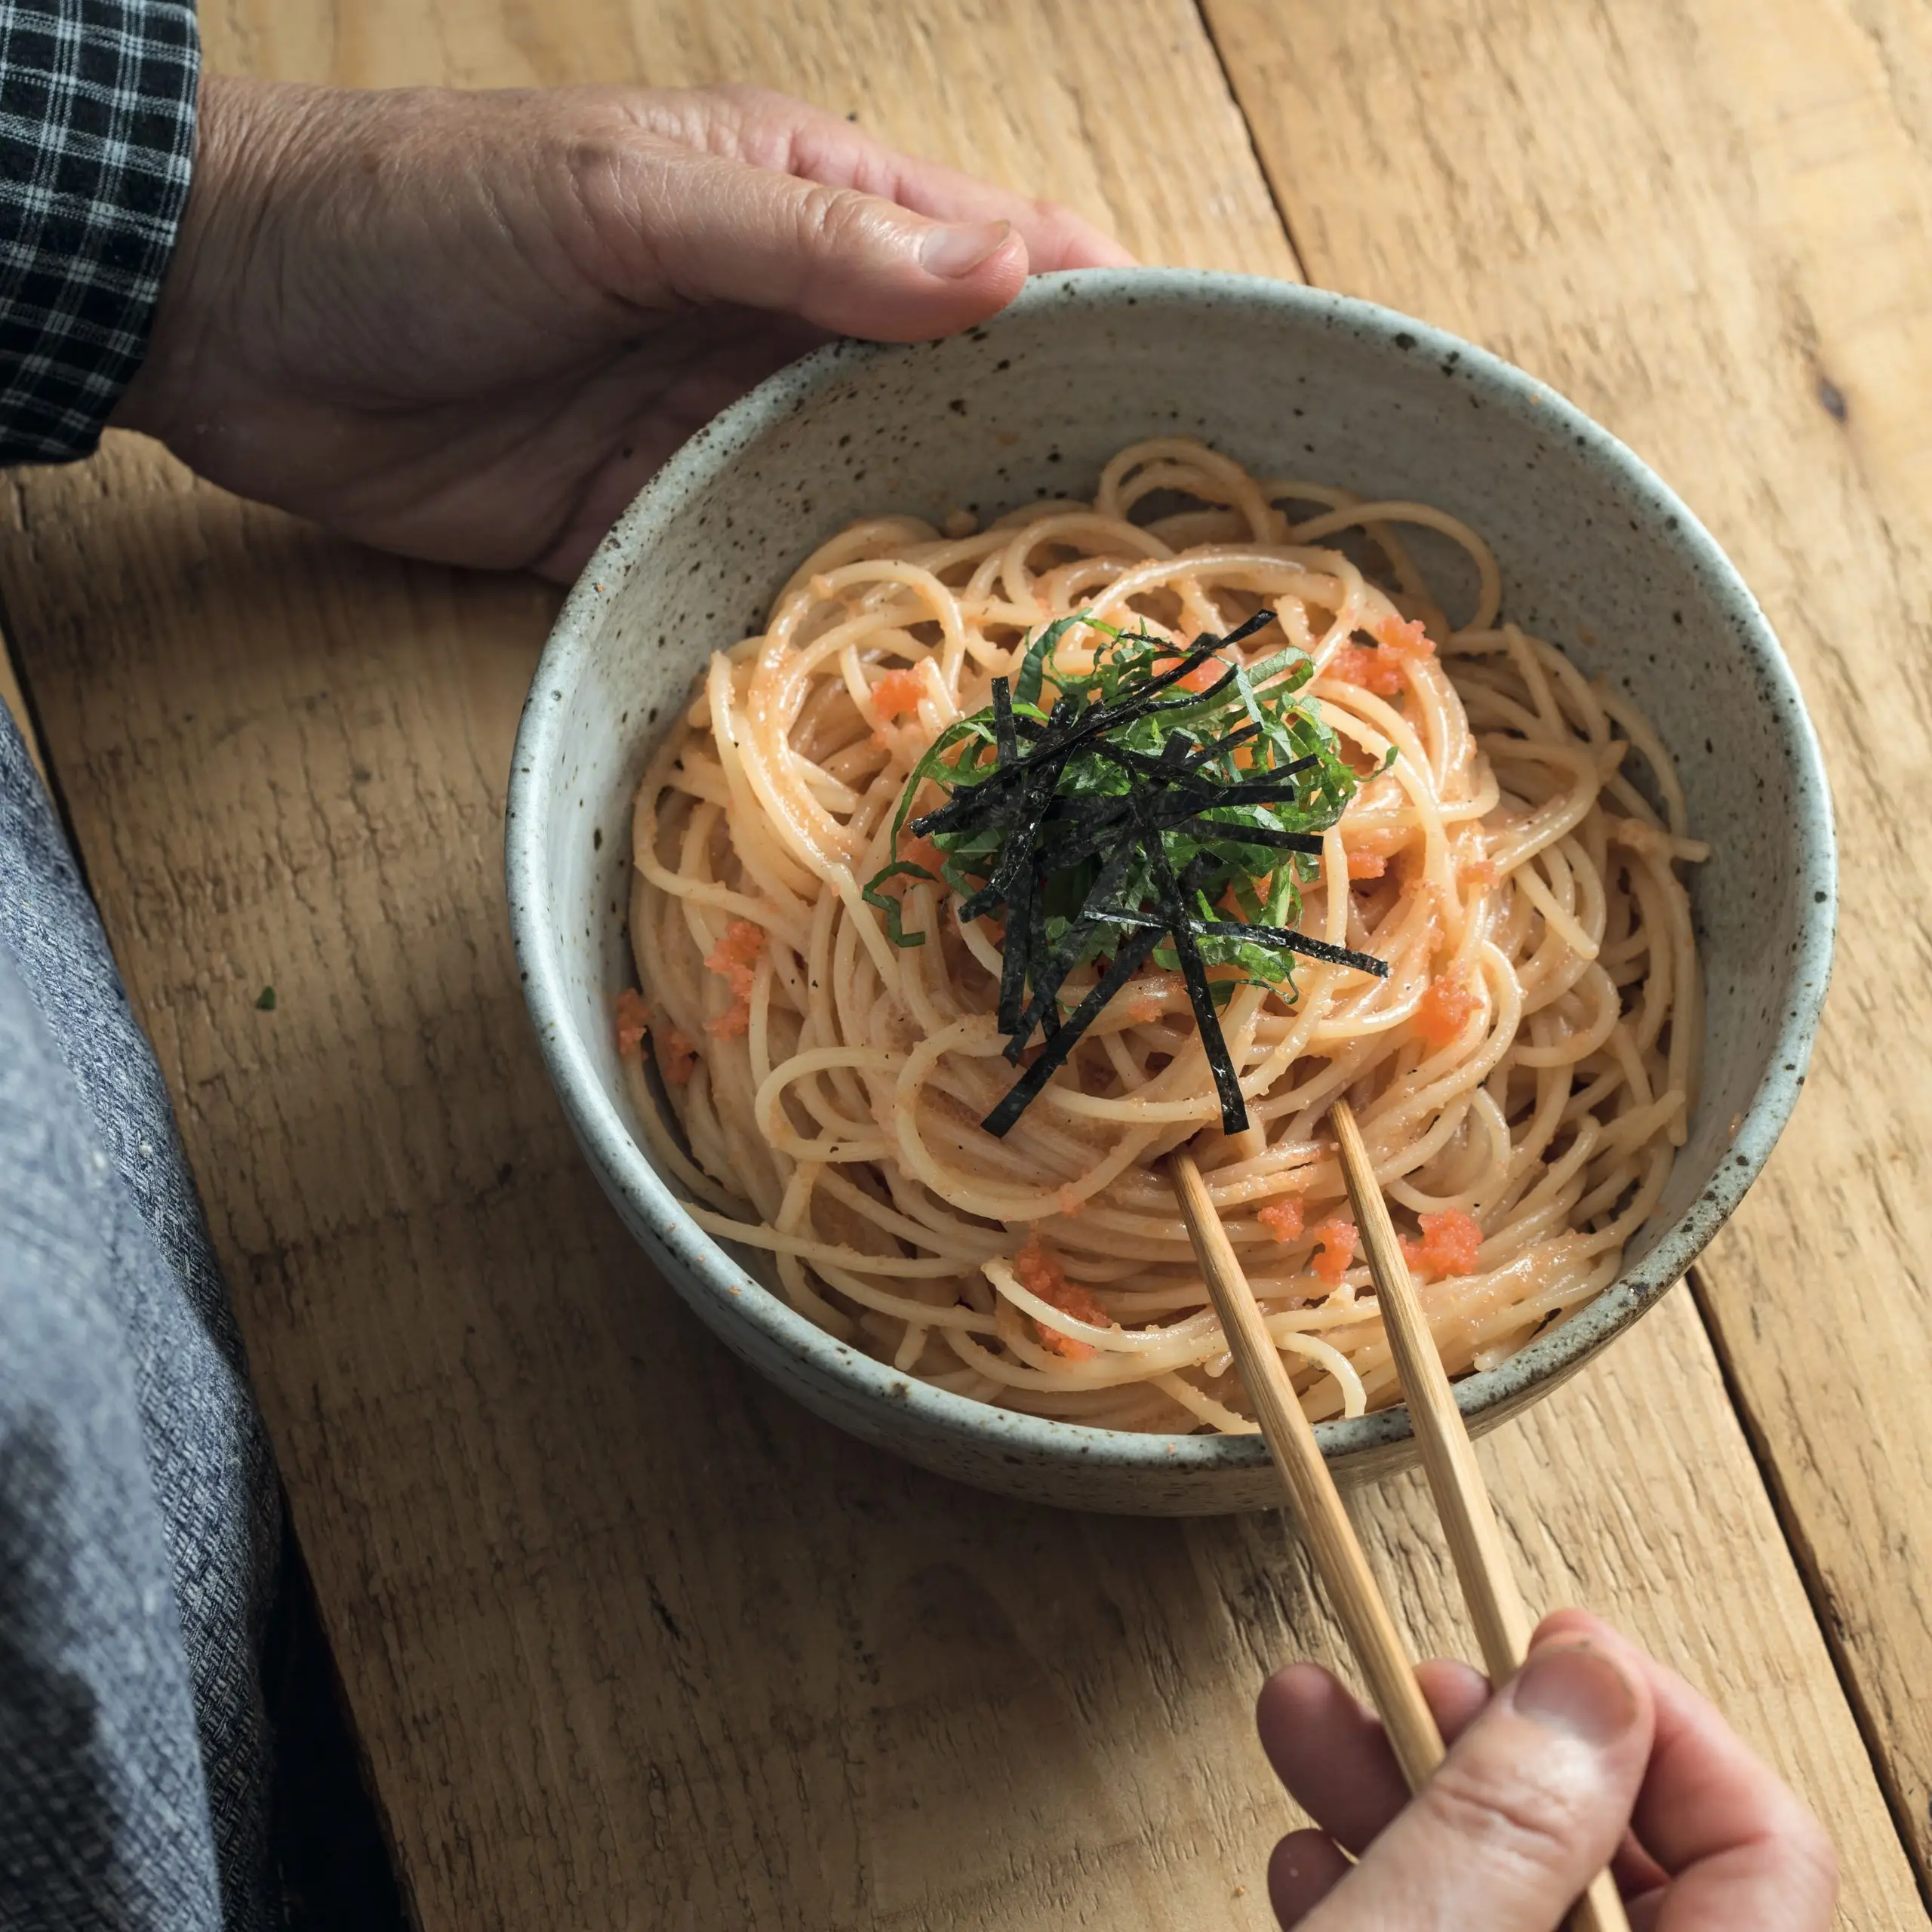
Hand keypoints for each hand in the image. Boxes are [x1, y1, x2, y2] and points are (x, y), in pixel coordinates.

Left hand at [112, 77, 1130, 578]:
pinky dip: (826, 616)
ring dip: (947, 556)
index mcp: (813, 209)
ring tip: (1054, 644)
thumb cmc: (427, 211)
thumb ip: (813, 243)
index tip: (1200, 403)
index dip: (1105, 316)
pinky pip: (768, 576)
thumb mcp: (629, 199)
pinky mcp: (657, 527)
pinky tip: (895, 673)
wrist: (238, 318)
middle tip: (1148, 569)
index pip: (1001, 254)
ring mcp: (727, 435)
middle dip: (1047, 463)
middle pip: (957, 395)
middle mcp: (790, 327)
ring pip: (876, 497)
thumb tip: (1005, 278)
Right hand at [1255, 1610, 1836, 1929]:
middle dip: (1484, 1743)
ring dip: (1401, 1797)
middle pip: (1617, 1858)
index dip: (1655, 1720)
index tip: (1545, 1645)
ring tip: (1299, 1720)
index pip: (1766, 1846)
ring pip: (1514, 1896)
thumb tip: (1589, 1675)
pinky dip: (1383, 1890)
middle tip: (1400, 1681)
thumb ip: (1511, 1824)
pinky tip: (1307, 1861)